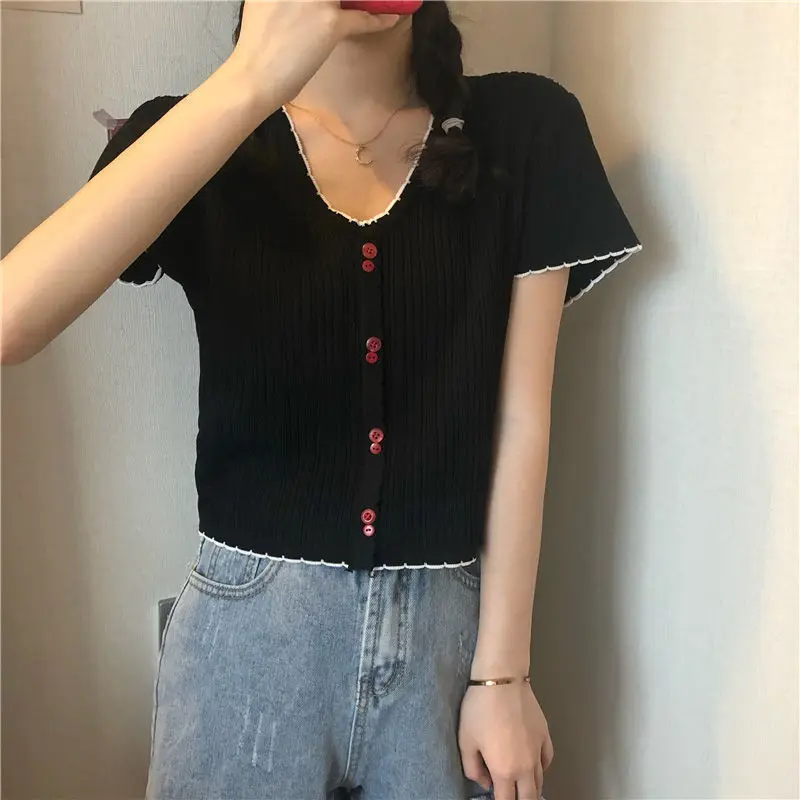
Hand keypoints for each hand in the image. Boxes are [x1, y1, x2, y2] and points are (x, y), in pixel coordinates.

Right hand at [227, 0, 401, 109]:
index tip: (339, 0)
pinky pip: (363, 17)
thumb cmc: (258, 45)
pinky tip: (390, 18)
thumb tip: (309, 0)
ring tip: (384, 1)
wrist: (253, 76)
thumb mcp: (265, 1)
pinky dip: (379, 19)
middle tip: (354, 3)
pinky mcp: (330, 22)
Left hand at [458, 681, 553, 799]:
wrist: (502, 680)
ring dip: (531, 788)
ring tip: (521, 787)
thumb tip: (485, 782)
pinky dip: (541, 768)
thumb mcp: (465, 741)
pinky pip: (547, 760)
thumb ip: (472, 768)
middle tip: (510, 795)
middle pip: (528, 797)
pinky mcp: (545, 735)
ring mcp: (538, 750)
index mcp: (504, 771)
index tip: (496, 797)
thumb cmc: (480, 709)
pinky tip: (534, 766)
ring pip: (540, 781)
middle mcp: (525, 766)